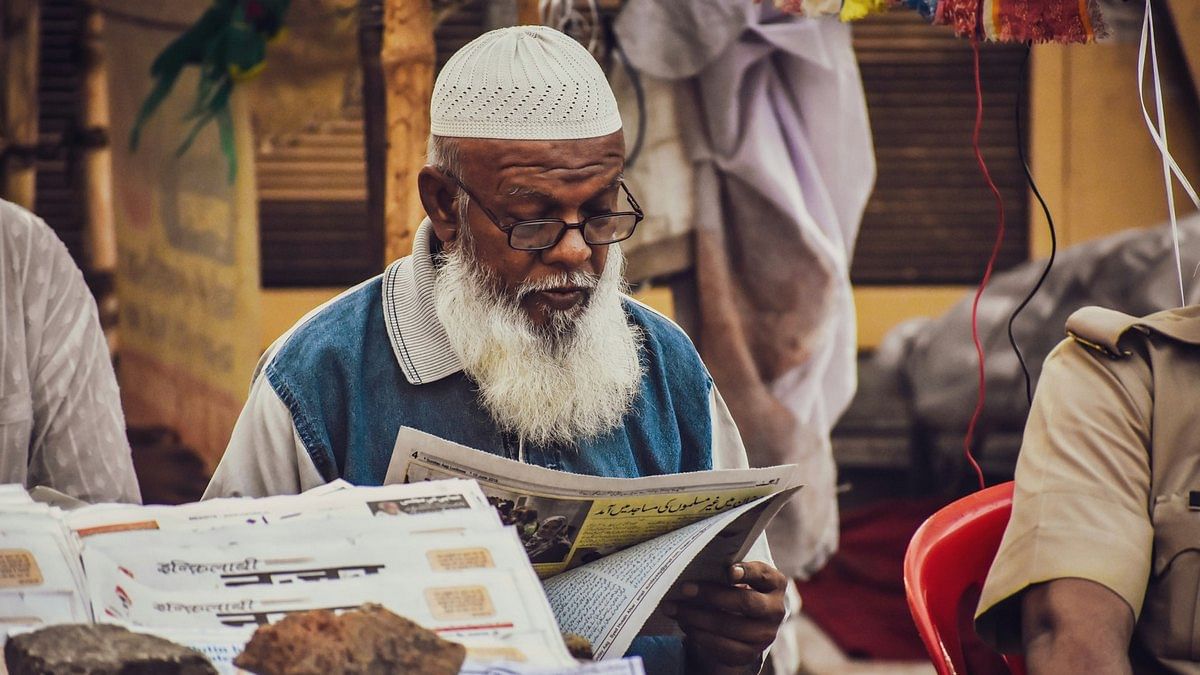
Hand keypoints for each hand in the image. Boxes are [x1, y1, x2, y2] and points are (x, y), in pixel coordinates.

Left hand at [663, 561, 787, 673]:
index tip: (729, 571)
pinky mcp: (749, 653)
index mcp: (775, 583)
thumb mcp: (738, 576)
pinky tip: (685, 624)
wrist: (745, 623)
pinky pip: (723, 647)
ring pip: (729, 626)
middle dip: (712, 595)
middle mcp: (775, 610)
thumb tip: (693, 567)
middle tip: (684, 589)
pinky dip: (700, 635)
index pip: (763, 575)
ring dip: (697, 617)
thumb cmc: (737, 589)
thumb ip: (725, 571)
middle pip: (745, 602)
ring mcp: (765, 634)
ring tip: (675, 608)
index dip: (748, 572)